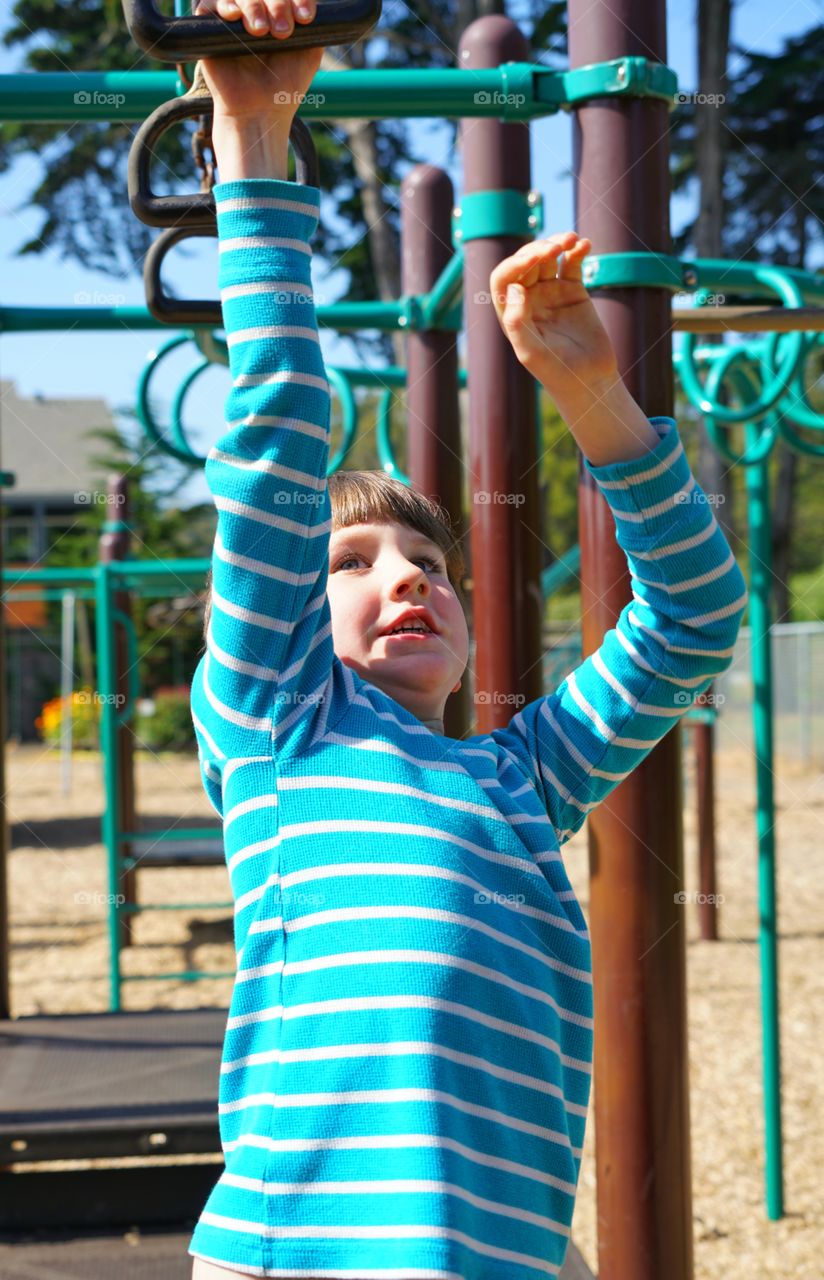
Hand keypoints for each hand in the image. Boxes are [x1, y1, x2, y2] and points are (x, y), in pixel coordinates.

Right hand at [193, 0, 323, 122]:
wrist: (260, 112)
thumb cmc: (284, 87)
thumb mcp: (309, 53)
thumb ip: (314, 25)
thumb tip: (313, 3)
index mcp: (278, 13)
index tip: (306, 18)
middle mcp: (256, 12)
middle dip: (277, 4)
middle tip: (283, 32)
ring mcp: (232, 20)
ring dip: (253, 6)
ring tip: (260, 32)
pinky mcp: (209, 29)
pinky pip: (209, 3)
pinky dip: (222, 5)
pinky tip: (234, 16)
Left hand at [490, 233, 619, 404]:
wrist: (588, 379)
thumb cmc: (555, 371)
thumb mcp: (530, 352)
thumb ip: (517, 323)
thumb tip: (515, 288)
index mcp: (511, 311)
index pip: (504, 278)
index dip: (516, 264)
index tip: (535, 259)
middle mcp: (528, 299)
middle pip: (526, 262)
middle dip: (538, 250)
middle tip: (556, 249)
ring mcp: (551, 292)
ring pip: (549, 258)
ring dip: (558, 243)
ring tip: (571, 240)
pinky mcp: (573, 290)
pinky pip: (572, 263)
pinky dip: (578, 251)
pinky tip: (585, 244)